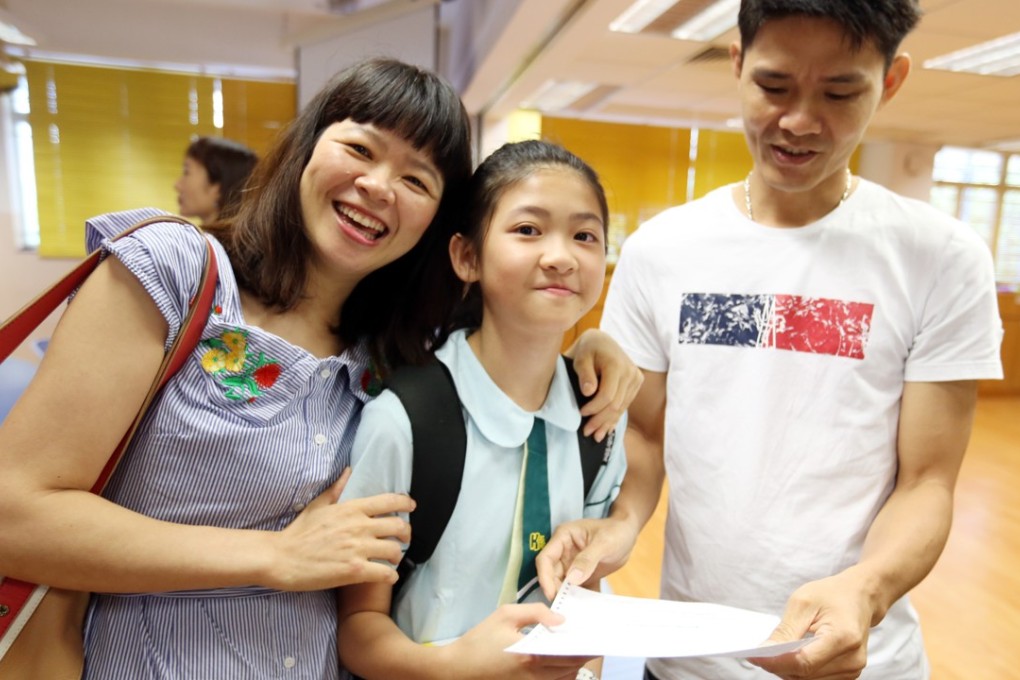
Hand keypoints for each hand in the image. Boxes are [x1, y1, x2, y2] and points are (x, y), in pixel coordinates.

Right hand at [265, 468, 414, 590]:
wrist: (282, 558)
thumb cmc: (298, 532)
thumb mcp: (318, 505)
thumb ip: (337, 488)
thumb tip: (348, 471)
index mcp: (352, 509)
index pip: (389, 501)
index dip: (405, 504)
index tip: (411, 507)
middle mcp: (359, 526)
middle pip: (398, 527)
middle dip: (406, 534)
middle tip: (403, 541)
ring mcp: (357, 549)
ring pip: (394, 551)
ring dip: (397, 557)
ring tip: (392, 561)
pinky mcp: (354, 570)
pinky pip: (384, 573)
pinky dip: (390, 576)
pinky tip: (387, 577)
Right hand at [443, 603, 592, 679]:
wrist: (456, 669)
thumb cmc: (479, 640)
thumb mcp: (505, 615)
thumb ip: (536, 612)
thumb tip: (561, 619)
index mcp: (532, 655)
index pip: (570, 654)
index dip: (586, 646)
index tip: (596, 636)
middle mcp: (535, 676)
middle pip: (571, 669)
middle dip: (584, 655)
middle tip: (592, 641)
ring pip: (564, 679)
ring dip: (575, 666)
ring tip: (580, 650)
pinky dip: (562, 675)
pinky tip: (562, 663)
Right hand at [536, 517, 638, 600]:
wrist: (629, 534)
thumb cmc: (616, 531)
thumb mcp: (604, 543)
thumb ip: (587, 560)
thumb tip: (572, 579)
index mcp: (563, 538)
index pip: (546, 559)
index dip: (545, 577)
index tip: (552, 595)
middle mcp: (563, 552)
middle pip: (552, 574)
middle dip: (556, 590)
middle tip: (563, 608)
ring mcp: (571, 564)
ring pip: (562, 584)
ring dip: (567, 596)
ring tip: (574, 611)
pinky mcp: (581, 575)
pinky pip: (576, 589)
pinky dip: (579, 598)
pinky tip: (586, 609)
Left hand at [568, 329, 642, 441]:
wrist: (602, 342)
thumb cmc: (588, 349)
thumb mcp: (581, 358)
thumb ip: (584, 373)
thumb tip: (589, 392)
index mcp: (616, 365)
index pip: (607, 395)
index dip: (594, 408)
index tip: (581, 413)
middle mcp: (630, 373)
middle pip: (615, 404)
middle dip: (600, 420)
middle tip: (586, 432)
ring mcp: (635, 379)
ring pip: (622, 407)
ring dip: (607, 422)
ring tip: (596, 435)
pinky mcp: (636, 383)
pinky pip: (625, 404)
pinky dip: (615, 417)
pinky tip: (607, 428)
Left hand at [748, 569, 875, 679]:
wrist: (861, 597)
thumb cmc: (832, 595)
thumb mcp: (803, 602)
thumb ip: (785, 630)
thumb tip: (764, 651)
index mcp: (843, 637)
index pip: (803, 662)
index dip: (776, 662)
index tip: (753, 656)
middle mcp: (852, 659)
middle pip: (804, 674)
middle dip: (778, 665)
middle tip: (759, 652)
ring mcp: (852, 669)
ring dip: (787, 669)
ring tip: (774, 652)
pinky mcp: (848, 674)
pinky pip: (816, 679)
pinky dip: (799, 670)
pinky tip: (790, 655)